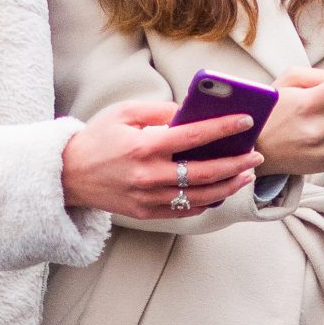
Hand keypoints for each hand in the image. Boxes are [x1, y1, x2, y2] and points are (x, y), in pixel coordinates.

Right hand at [60, 97, 261, 219]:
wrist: (68, 175)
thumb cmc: (97, 139)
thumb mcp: (123, 114)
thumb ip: (158, 112)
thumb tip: (190, 112)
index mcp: (144, 147)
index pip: (193, 136)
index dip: (223, 129)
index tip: (245, 121)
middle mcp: (149, 175)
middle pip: (205, 172)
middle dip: (236, 164)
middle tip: (255, 155)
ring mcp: (148, 198)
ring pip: (200, 196)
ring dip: (228, 186)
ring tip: (245, 175)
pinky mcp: (145, 213)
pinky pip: (184, 211)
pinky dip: (206, 202)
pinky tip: (220, 191)